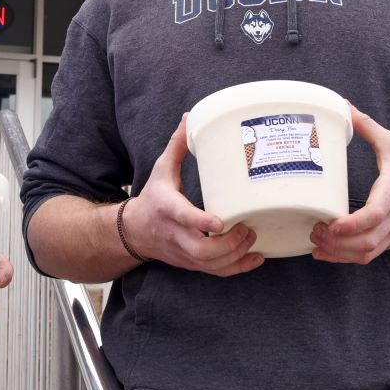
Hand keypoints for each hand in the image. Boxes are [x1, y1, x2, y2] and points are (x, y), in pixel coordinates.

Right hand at [123, 116, 261, 276]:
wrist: (134, 232)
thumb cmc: (153, 198)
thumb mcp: (161, 169)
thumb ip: (177, 146)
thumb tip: (190, 117)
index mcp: (167, 208)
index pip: (184, 218)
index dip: (201, 221)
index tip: (220, 221)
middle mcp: (175, 234)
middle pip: (202, 250)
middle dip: (228, 245)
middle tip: (247, 228)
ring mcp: (184, 252)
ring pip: (210, 265)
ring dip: (235, 255)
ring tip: (252, 238)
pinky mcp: (191, 263)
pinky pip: (215, 272)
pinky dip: (237, 268)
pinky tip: (255, 258)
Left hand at [310, 105, 389, 264]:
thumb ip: (368, 127)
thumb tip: (343, 105)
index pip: (376, 215)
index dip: (352, 224)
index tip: (331, 224)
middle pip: (367, 241)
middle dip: (337, 242)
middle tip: (315, 230)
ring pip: (366, 253)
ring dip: (339, 252)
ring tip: (316, 240)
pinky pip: (368, 257)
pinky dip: (345, 258)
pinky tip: (325, 252)